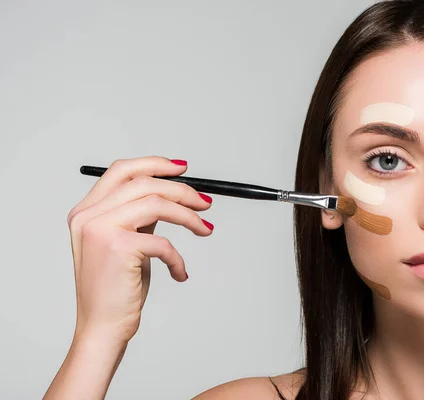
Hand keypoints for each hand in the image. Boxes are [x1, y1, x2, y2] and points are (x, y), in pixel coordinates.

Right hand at [66, 156, 212, 344]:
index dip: (154, 164)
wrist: (101, 327)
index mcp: (86, 211)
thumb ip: (140, 217)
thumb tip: (174, 196)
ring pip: (157, 204)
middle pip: (144, 183)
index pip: (121, 170)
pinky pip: (163, 242)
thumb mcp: (126, 243)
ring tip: (206, 229)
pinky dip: (178, 258)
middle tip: (206, 203)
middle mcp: (88, 216)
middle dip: (182, 191)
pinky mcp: (117, 247)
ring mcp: (100, 229)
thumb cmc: (115, 288)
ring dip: (189, 217)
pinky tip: (180, 273)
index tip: (182, 169)